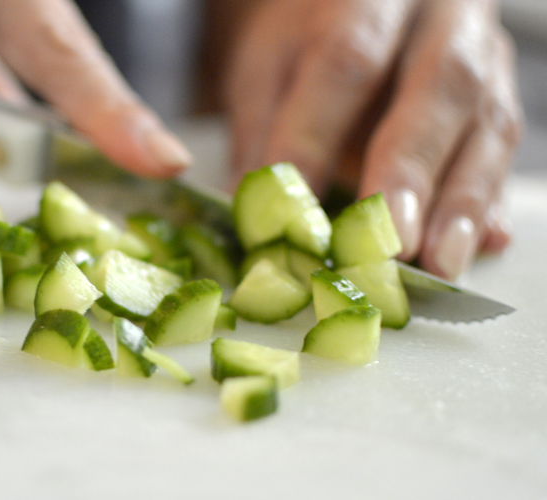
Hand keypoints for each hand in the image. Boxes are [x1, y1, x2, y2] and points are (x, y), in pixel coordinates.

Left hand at [225, 0, 521, 279]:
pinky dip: (489, 207)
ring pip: (488, 126)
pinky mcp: (500, 100)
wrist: (365, 7)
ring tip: (437, 264)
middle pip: (439, 88)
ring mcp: (484, 57)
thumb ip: (261, 133)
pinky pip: (502, 154)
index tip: (294, 213)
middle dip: (411, 172)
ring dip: (461, 204)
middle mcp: (441, 18)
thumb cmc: (306, 39)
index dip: (318, 138)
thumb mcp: (267, 67)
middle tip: (390, 243)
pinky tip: (478, 249)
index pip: (346, 61)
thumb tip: (257, 217)